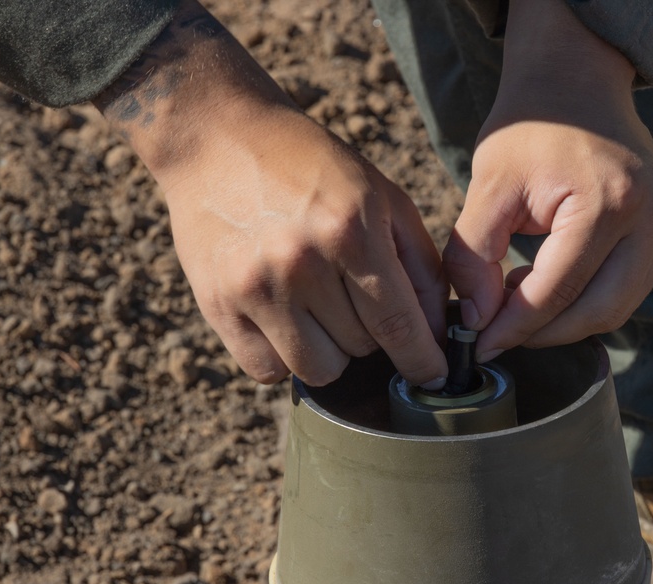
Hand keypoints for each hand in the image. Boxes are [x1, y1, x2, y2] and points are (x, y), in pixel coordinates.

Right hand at [95, 1, 447, 386]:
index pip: (398, 325)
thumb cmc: (313, 167)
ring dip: (330, 350)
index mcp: (350, 231)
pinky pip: (267, 370)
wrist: (218, 137)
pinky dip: (283, 356)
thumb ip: (421, 266)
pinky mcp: (216, 305)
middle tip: (352, 293)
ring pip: (318, 370)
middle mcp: (301, 262)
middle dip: (371, 333)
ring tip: (319, 305)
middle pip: (361, 349)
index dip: (423, 361)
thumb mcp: (383, 198)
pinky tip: (284, 316)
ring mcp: (253, 287)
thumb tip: (436, 334)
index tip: (435, 377)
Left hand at [443, 0, 652, 361]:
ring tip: (518, 304)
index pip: (557, 290)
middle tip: (497, 336)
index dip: (513, 327)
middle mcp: (651, 216)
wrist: (577, 78)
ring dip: (566, 321)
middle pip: (598, 311)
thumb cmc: (529, 126)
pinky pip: (627, 287)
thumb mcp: (489, 185)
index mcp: (608, 201)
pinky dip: (586, 300)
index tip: (478, 345)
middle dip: (544, 334)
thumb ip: (474, 256)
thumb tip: (476, 321)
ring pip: (617, 307)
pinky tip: (547, 286)